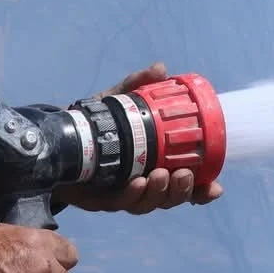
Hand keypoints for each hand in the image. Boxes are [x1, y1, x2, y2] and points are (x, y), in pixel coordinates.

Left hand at [58, 62, 225, 212]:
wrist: (58, 139)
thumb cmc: (93, 124)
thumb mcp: (116, 102)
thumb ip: (136, 86)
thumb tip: (160, 69)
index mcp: (154, 165)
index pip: (184, 183)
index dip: (201, 189)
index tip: (215, 187)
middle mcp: (142, 184)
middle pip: (170, 197)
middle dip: (182, 191)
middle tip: (183, 174)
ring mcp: (123, 195)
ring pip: (149, 203)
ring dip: (160, 193)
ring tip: (162, 176)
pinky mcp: (102, 201)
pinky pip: (121, 203)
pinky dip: (132, 195)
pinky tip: (136, 183)